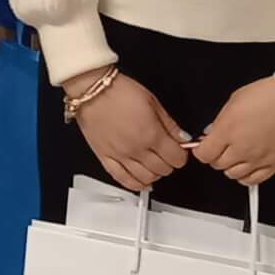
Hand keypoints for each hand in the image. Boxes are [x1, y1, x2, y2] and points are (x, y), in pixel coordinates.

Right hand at [69, 73, 190, 191]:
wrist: (92, 90)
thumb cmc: (118, 91)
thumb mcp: (152, 101)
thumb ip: (170, 124)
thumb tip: (182, 138)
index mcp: (151, 134)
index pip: (176, 157)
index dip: (181, 154)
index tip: (179, 150)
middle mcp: (137, 148)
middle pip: (163, 169)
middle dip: (169, 163)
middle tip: (167, 154)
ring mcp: (120, 156)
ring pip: (146, 178)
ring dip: (155, 174)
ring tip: (155, 165)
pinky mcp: (105, 158)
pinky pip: (123, 179)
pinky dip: (135, 184)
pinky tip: (141, 181)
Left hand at [190, 77, 274, 185]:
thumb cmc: (270, 94)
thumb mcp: (235, 100)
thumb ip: (221, 120)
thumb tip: (213, 132)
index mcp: (227, 130)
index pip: (203, 154)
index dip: (201, 150)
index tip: (203, 146)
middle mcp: (242, 148)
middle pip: (218, 165)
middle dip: (216, 156)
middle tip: (221, 147)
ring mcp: (259, 159)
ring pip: (234, 175)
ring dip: (230, 166)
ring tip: (235, 155)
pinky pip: (254, 180)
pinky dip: (247, 177)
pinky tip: (248, 167)